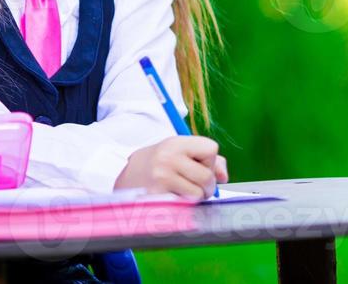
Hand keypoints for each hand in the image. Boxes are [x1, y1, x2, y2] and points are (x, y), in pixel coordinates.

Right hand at [114, 135, 228, 199]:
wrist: (124, 175)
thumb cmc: (158, 163)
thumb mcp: (179, 151)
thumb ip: (208, 159)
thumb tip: (224, 177)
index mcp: (176, 142)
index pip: (211, 149)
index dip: (210, 160)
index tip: (199, 164)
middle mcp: (169, 157)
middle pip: (207, 175)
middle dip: (207, 185)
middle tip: (197, 186)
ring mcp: (161, 177)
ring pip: (198, 193)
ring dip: (196, 197)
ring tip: (184, 192)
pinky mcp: (157, 195)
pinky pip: (184, 205)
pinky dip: (184, 205)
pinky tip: (173, 198)